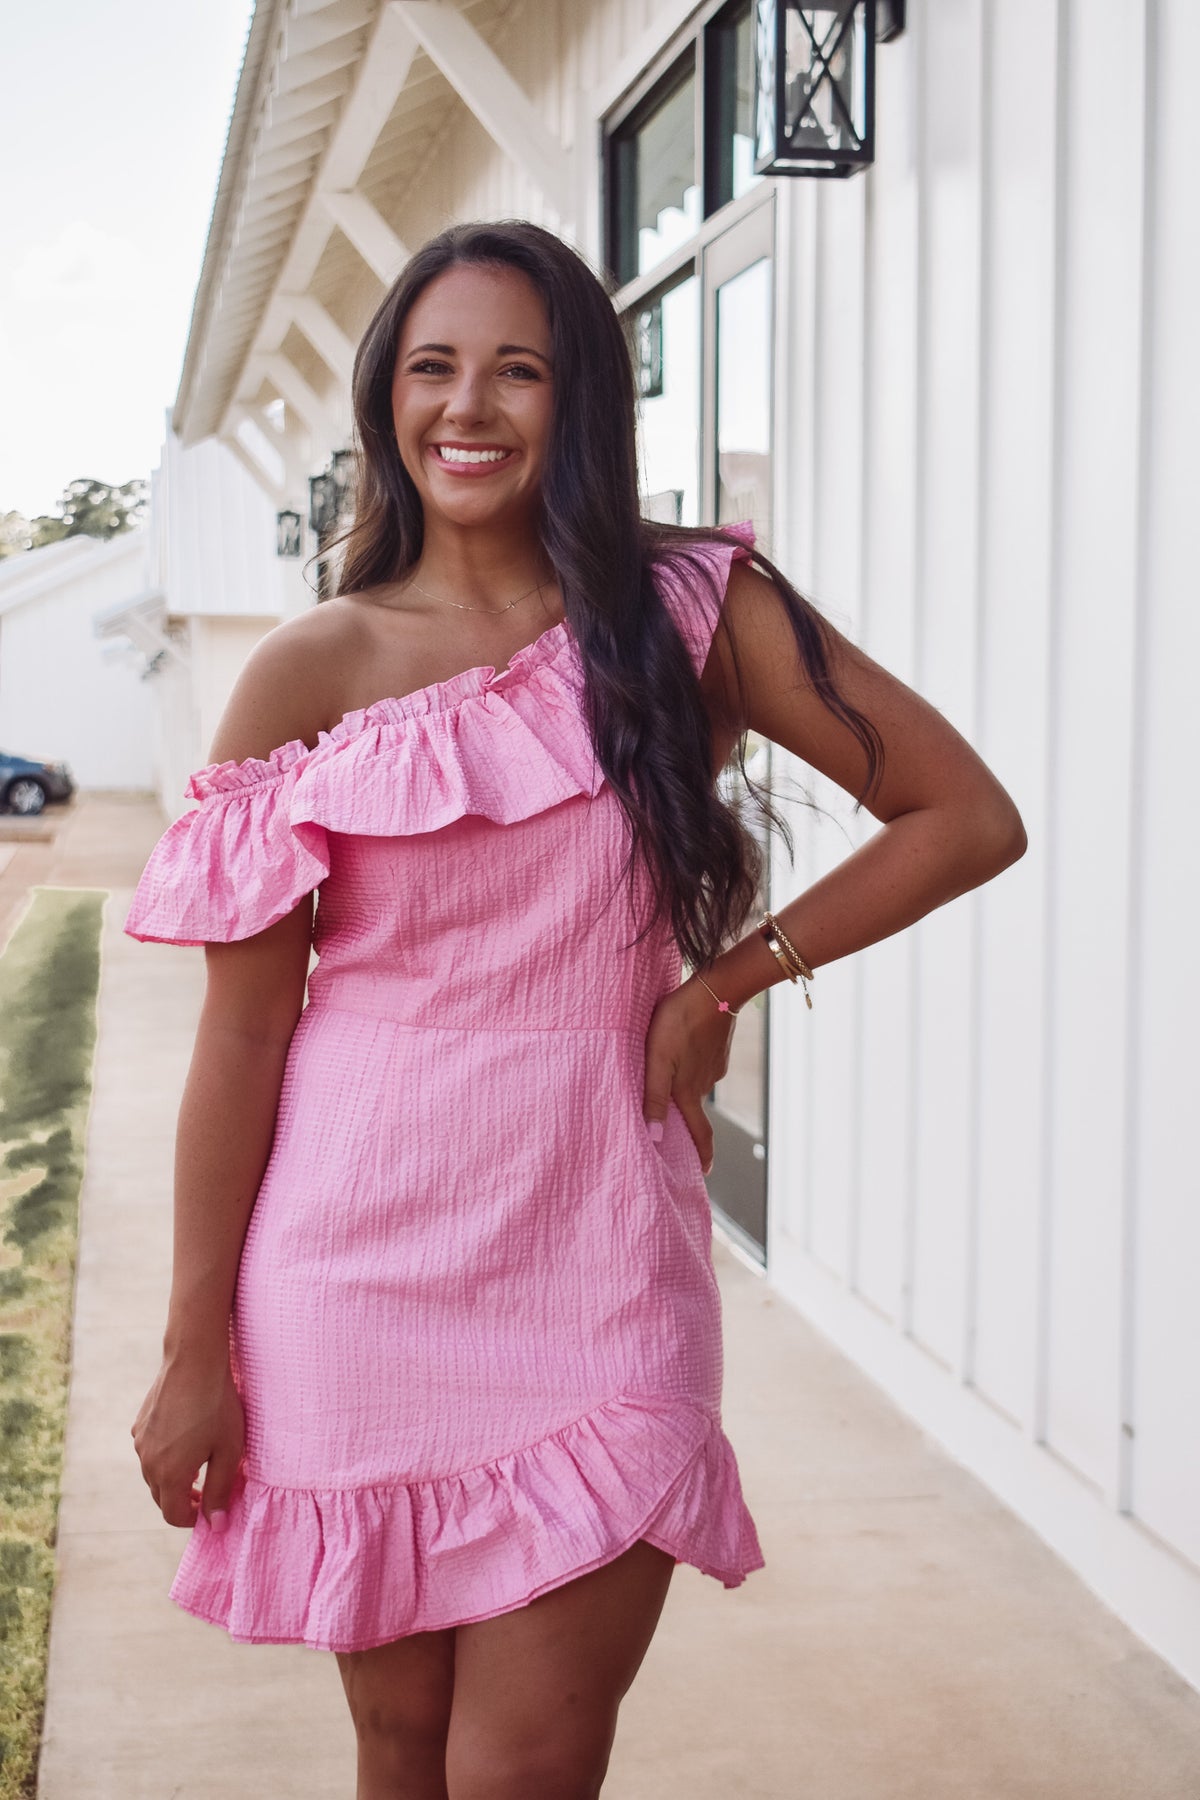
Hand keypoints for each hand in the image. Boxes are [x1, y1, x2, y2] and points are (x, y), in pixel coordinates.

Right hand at [130, 1347, 244, 1529]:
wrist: (194, 1362)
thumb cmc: (217, 1407)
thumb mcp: (228, 1452)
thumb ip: (219, 1492)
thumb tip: (216, 1525)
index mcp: (169, 1475)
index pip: (174, 1516)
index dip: (193, 1519)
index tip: (210, 1511)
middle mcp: (147, 1463)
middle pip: (162, 1498)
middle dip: (183, 1501)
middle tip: (207, 1491)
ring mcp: (140, 1442)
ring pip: (153, 1475)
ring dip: (173, 1478)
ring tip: (198, 1465)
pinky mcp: (139, 1424)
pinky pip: (149, 1452)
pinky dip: (164, 1457)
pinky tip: (185, 1440)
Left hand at [642, 976, 737, 1174]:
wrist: (716, 988)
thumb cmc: (679, 1021)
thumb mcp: (657, 1058)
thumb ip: (655, 1096)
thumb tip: (655, 1137)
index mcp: (689, 1091)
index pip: (700, 1133)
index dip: (702, 1155)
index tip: (704, 1174)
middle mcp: (705, 1083)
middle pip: (695, 1110)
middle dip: (688, 1123)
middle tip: (677, 1129)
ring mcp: (715, 1064)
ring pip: (697, 1084)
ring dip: (686, 1088)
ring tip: (670, 1082)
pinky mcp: (718, 1047)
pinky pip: (702, 1064)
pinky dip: (692, 1066)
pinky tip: (682, 1052)